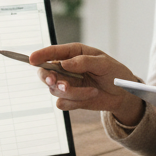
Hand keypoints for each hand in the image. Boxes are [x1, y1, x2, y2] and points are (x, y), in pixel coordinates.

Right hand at [28, 43, 144, 126]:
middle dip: (48, 78)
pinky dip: (75, 101)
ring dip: (72, 92)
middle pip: (45, 73)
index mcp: (73, 53)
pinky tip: (90, 95)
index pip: (52, 52)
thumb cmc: (114, 73)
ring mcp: (67, 84)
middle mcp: (66, 68)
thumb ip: (84, 62)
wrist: (122, 94)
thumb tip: (64, 64)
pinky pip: (63, 103)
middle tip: (56, 81)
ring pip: (55, 90)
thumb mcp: (104, 63)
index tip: (32, 59)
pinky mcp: (70, 99)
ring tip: (92, 90)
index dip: (40, 55)